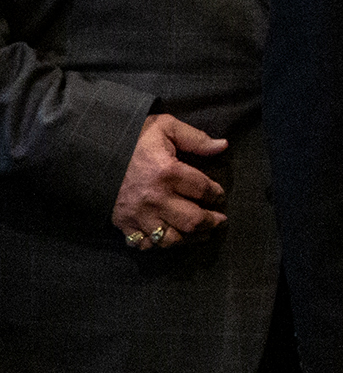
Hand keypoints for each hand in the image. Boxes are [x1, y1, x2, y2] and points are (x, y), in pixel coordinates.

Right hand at [112, 113, 227, 247]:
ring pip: (171, 238)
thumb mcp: (165, 127)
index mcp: (168, 172)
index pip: (204, 190)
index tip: (219, 196)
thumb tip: (222, 146)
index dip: (216, 194)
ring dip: (190, 238)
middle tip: (219, 220)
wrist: (91, 152)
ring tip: (202, 234)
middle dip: (211, 222)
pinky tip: (170, 237)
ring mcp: (138, 214)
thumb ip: (196, 138)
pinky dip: (159, 245)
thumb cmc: (132, 139)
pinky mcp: (123, 223)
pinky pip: (145, 244)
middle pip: (192, 220)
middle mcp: (155, 198)